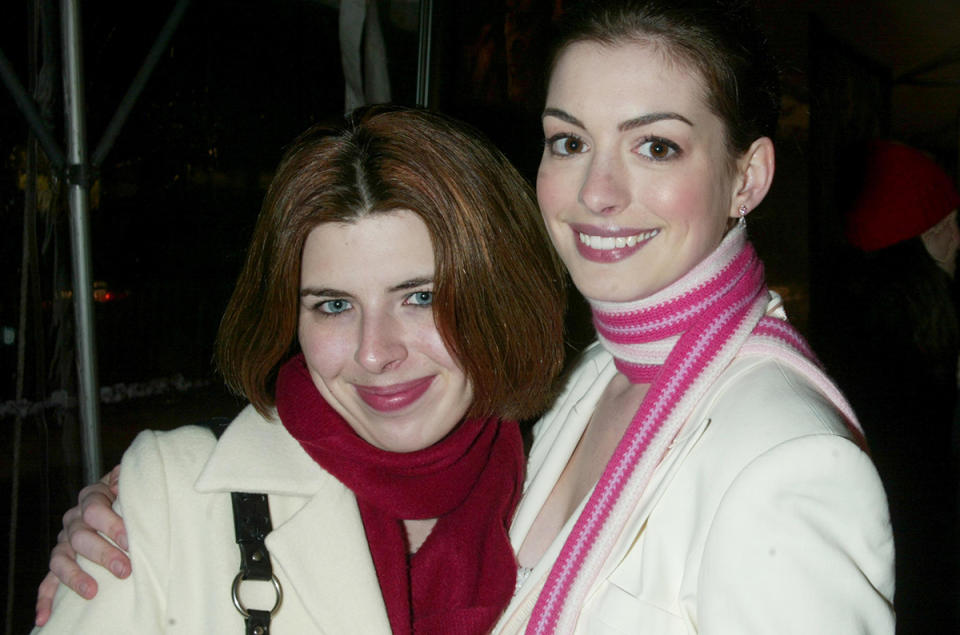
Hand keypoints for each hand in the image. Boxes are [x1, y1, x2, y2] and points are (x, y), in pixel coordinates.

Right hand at [35, 465, 129, 625]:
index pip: (94, 509)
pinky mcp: (61, 562)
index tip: (129, 540)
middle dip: (103, 554)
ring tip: (92, 591)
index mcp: (92, 496)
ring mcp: (65, 541)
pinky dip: (45, 599)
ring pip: (61, 558)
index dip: (112, 524)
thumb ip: (129, 479)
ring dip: (76, 576)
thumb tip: (122, 482)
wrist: (120, 497)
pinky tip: (45, 616)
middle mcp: (74, 519)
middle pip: (81, 536)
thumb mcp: (133, 481)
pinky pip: (48, 581)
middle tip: (125, 569)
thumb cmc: (131, 493)